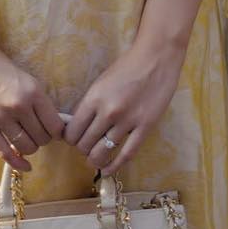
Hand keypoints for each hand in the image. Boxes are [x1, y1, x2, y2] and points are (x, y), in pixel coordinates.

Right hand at [0, 34, 65, 172]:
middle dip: (43, 138)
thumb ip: (38, 99)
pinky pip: (5, 153)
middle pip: (42, 138)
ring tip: (27, 138)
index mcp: (33, 91)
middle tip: (38, 131)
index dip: (58, 131)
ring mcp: (1, 118)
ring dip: (31, 146)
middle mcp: (20, 106)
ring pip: (27, 147)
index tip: (54, 130)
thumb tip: (53, 122)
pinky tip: (26, 166)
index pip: (55, 125)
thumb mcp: (25, 78)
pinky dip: (18, 163)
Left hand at [65, 40, 182, 177]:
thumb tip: (76, 126)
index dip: (70, 139)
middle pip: (85, 144)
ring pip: (102, 152)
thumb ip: (89, 104)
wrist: (157, 57)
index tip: (74, 139)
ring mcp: (128, 121)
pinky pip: (126, 155)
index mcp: (94, 98)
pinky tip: (108, 171)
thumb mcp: (101, 82)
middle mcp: (108, 112)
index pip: (73, 131)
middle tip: (86, 146)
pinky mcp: (145, 127)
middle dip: (82, 149)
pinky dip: (114, 166)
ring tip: (95, 159)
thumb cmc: (127, 66)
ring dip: (95, 159)